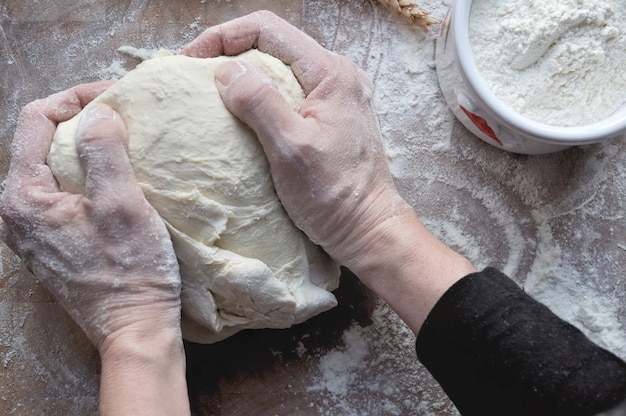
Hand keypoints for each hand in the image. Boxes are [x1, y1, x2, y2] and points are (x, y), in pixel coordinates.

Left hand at [0, 83, 181, 351]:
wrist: (134, 329)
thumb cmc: (132, 271)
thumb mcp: (122, 204)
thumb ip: (104, 150)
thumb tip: (98, 111)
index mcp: (23, 198)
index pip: (35, 119)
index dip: (75, 98)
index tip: (114, 96)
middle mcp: (15, 213)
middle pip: (40, 143)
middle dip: (80, 121)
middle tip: (122, 116)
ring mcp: (29, 231)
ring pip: (51, 168)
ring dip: (84, 150)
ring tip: (123, 144)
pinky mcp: (49, 243)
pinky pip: (60, 194)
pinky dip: (85, 176)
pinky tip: (114, 180)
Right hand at [183, 12, 474, 334]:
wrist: (368, 229)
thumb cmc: (334, 194)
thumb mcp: (290, 149)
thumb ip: (260, 102)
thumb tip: (225, 69)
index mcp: (331, 73)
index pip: (268, 30)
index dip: (223, 37)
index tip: (190, 60)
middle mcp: (338, 75)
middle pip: (274, 44)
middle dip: (230, 52)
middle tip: (195, 75)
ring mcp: (337, 95)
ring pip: (281, 68)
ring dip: (244, 75)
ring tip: (212, 93)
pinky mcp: (332, 116)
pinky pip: (290, 92)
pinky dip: (261, 95)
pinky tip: (242, 114)